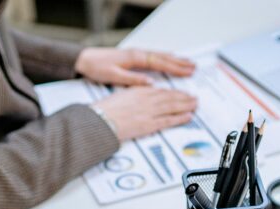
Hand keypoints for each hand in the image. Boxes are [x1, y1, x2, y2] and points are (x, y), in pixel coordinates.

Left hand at [75, 47, 195, 86]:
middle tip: (194, 67)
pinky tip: (169, 59)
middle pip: (164, 57)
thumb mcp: (114, 76)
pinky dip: (164, 58)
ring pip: (160, 56)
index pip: (160, 63)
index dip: (175, 68)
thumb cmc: (97, 67)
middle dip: (180, 63)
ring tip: (188, 63)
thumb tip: (150, 83)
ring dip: (174, 59)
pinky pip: (154, 57)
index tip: (187, 72)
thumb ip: (133, 80)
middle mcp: (138, 54)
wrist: (85, 59)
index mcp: (135, 58)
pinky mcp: (133, 57)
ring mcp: (136, 54)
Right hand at [94, 87, 196, 140]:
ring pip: (172, 106)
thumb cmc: (105, 110)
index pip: (161, 91)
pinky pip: (168, 120)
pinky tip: (188, 116)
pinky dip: (180, 118)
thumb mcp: (121, 96)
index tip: (181, 93)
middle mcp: (147, 99)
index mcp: (139, 91)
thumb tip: (142, 95)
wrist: (100, 120)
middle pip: (170, 97)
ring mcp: (149, 112)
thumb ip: (134, 95)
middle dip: (184, 97)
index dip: (173, 92)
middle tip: (194, 98)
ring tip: (195, 105)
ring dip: (186, 105)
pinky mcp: (149, 124)